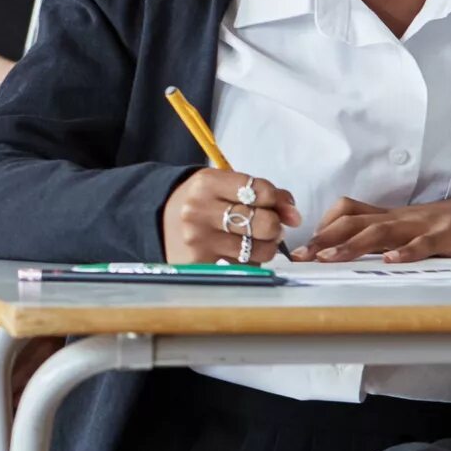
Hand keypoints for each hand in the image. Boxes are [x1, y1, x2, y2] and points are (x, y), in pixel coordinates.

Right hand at [161, 169, 301, 264]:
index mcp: (207, 183)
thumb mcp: (224, 184)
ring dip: (266, 247)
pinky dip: (250, 262)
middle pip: (264, 223)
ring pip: (259, 250)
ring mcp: (198, 239)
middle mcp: (200, 210)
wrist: (156, 217)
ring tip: (255, 240)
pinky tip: (240, 253)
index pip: (261, 191)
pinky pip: (243, 267)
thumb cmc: (201, 200)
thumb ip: (262, 193)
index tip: (280, 207)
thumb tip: (294, 216)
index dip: (279, 201)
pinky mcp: (198, 262)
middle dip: (275, 226)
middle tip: (268, 226)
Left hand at [298, 189, 450, 262]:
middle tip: (302, 257)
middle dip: (325, 239)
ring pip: (381, 232)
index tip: (299, 248)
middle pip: (354, 223)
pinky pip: (423, 244)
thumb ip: (370, 234)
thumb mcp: (398, 227)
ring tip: (330, 257)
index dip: (321, 227)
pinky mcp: (444, 237)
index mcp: (383, 216)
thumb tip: (332, 248)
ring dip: (353, 245)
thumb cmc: (432, 225)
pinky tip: (390, 261)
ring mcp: (420, 226)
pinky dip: (406, 253)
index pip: (345, 213)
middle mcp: (396, 218)